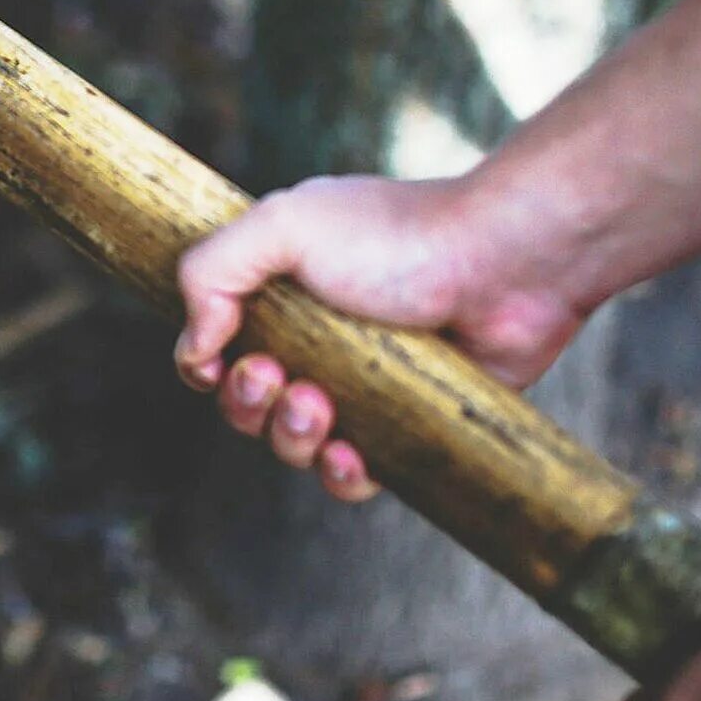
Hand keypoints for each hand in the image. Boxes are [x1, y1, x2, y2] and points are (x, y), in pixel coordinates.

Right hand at [173, 174, 588, 499]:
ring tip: (320, 407)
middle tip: (277, 377)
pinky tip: (351, 454)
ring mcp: (364, 385)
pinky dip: (339, 474)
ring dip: (289, 436)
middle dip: (247, 403)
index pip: (217, 344)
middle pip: (248, 402)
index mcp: (283, 288)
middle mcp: (319, 338)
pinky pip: (353, 475)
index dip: (207, 364)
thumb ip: (211, 271)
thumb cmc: (397, 236)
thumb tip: (194, 348)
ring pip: (295, 443)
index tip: (220, 359)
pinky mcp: (407, 425)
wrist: (506, 264)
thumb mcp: (284, 225)